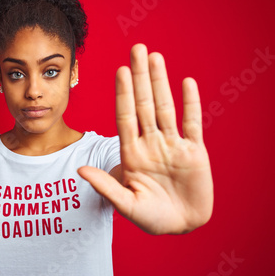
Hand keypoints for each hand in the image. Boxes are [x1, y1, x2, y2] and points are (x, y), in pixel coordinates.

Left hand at [78, 43, 212, 234]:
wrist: (182, 226)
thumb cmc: (152, 218)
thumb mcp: (126, 204)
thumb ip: (105, 185)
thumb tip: (79, 170)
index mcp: (132, 153)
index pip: (125, 116)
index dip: (123, 94)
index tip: (119, 71)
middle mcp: (151, 143)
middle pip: (144, 103)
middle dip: (140, 77)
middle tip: (136, 49)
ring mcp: (173, 145)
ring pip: (165, 107)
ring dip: (161, 82)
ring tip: (155, 57)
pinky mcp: (195, 152)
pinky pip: (192, 123)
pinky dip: (190, 103)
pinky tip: (186, 82)